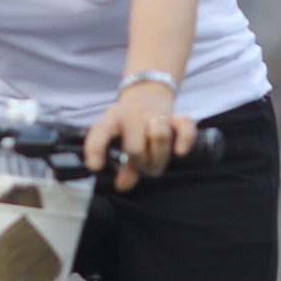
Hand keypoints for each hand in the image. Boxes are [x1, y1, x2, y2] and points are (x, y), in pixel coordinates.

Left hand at [83, 81, 197, 191]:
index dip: (96, 148)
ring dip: (158, 153)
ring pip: (159, 135)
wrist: (148, 95)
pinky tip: (179, 151)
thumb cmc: (131, 126)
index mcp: (113, 118)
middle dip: (140, 161)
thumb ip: (123, 166)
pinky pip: (185, 127)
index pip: (101, 131)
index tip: (95, 166)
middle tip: (141, 160)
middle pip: (136, 148)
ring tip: (155, 154)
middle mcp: (133, 113)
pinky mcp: (176, 116)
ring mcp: (155, 113)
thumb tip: (123, 185)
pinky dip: (184, 139)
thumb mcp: (120, 140)